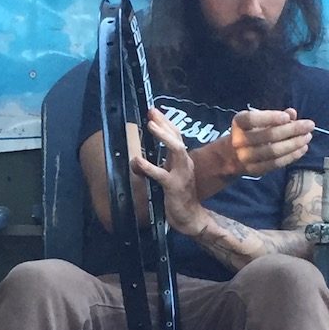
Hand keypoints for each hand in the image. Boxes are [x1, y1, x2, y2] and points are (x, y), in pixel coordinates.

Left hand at [129, 108, 210, 236]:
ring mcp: (181, 174)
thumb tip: (140, 156)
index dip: (165, 123)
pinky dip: (148, 166)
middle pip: (177, 137)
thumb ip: (161, 164)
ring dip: (163, 136)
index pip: (176, 136)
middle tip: (151, 112)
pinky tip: (137, 160)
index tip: (154, 111)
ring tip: (149, 126)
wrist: (190, 218)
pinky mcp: (174, 187)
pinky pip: (161, 174)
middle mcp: (184, 163)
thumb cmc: (178, 197)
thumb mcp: (170, 176)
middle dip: (164, 123)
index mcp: (182, 160)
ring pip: (175, 150)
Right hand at [228, 106, 313, 175]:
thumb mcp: (258, 119)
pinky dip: (291, 156)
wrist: (232, 155)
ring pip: (273, 151)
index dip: (270, 117)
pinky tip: (302, 149)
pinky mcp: (254, 170)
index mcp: (238, 123)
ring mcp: (245, 157)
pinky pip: (275, 164)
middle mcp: (239, 141)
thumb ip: (274, 116)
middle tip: (310, 125)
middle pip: (268, 136)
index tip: (288, 117)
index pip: (252, 119)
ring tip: (307, 137)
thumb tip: (293, 114)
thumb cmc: (250, 132)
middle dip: (292, 130)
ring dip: (294, 144)